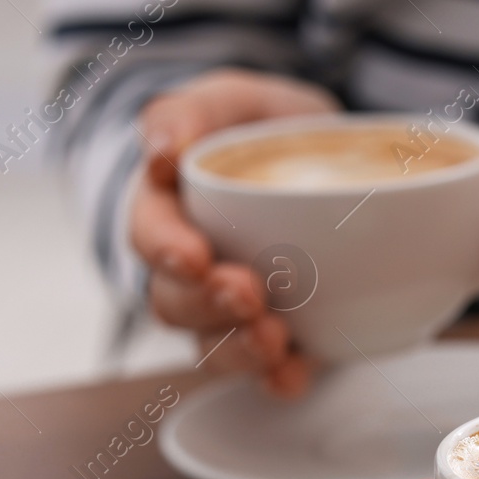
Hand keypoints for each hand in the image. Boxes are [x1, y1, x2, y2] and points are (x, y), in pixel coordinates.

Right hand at [133, 69, 337, 395]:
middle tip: (246, 294)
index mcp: (169, 208)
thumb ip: (192, 111)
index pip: (149, 234)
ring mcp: (228, 309)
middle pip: (174, 302)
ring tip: (274, 340)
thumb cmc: (265, 130)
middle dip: (206, 304)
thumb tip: (161, 151)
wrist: (330, 163)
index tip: (194, 256)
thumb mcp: (234, 99)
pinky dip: (278, 379)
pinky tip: (294, 377)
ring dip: (238, 350)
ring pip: (212, 345)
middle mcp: (190, 269)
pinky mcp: (273, 336)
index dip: (165, 249)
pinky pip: (265, 372)